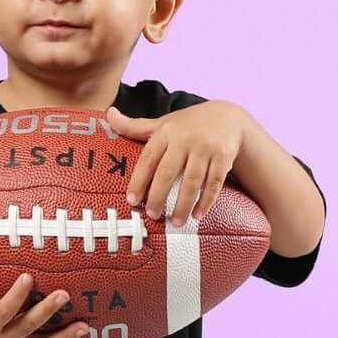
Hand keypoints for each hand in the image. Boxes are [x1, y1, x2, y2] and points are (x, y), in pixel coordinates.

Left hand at [106, 101, 246, 227]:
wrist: (228, 117)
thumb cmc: (188, 125)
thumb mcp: (163, 123)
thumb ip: (135, 126)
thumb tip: (109, 114)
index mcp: (166, 132)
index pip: (148, 159)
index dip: (138, 181)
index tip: (132, 201)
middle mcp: (185, 138)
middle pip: (168, 172)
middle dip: (158, 196)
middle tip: (152, 215)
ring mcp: (206, 147)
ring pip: (192, 181)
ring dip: (183, 205)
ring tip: (176, 222)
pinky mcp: (224, 156)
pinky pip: (214, 184)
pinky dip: (205, 201)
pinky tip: (197, 215)